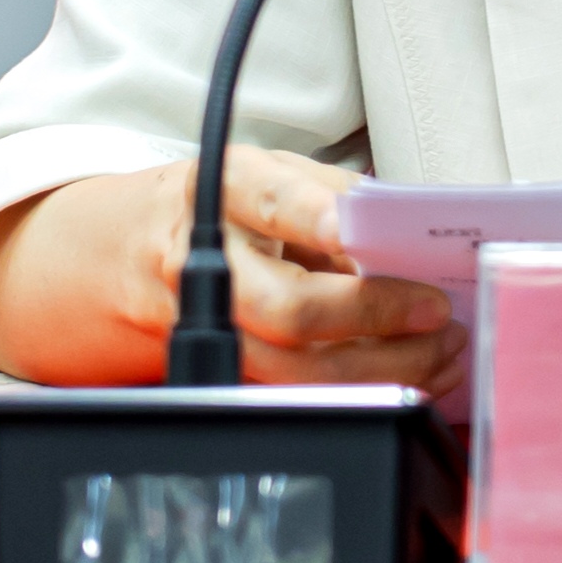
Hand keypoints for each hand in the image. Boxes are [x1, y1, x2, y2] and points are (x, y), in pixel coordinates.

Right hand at [0, 145, 466, 390]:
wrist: (118, 255)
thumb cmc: (215, 204)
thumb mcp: (264, 173)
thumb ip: (329, 195)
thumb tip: (402, 227)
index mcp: (219, 191)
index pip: (269, 203)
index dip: (311, 216)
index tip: (352, 227)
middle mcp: (205, 262)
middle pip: (288, 308)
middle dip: (372, 316)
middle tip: (436, 312)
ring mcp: (207, 326)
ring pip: (296, 368)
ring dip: (383, 366)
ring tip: (443, 351)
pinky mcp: (219, 370)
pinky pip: (295, 388)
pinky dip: (360, 383)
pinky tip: (410, 370)